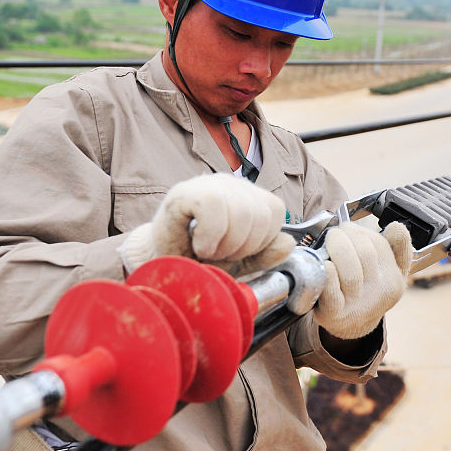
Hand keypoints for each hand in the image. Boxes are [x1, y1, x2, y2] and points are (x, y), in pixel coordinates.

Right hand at [119, 174, 293, 275]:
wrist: (162, 266)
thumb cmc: (199, 260)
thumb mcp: (241, 263)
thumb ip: (266, 254)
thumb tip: (289, 243)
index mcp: (248, 196)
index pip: (275, 211)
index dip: (261, 240)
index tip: (237, 252)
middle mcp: (231, 184)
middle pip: (260, 214)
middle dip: (242, 246)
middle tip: (219, 253)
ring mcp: (208, 184)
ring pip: (241, 211)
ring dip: (225, 244)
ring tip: (207, 250)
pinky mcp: (185, 192)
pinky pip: (213, 206)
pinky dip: (209, 235)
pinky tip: (199, 244)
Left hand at [315, 221, 411, 339]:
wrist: (354, 324)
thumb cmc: (370, 290)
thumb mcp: (392, 271)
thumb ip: (399, 247)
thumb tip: (397, 226)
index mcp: (394, 279)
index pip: (380, 245)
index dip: (360, 231)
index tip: (348, 229)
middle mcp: (379, 293)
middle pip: (365, 255)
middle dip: (345, 236)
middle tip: (335, 234)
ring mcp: (357, 305)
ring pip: (351, 273)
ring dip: (336, 251)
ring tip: (328, 245)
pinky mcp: (334, 314)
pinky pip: (332, 294)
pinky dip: (328, 276)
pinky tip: (326, 266)